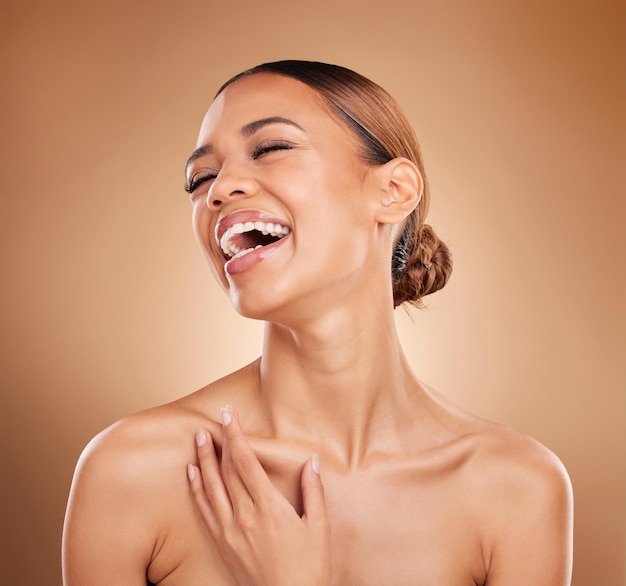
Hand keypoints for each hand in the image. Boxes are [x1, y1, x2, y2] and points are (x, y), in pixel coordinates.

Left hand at [187, 406, 330, 585]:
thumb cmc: (309, 568)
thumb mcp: (320, 527)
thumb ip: (314, 491)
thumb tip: (311, 461)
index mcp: (269, 508)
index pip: (246, 462)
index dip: (236, 435)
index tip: (229, 415)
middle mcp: (245, 516)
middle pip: (227, 470)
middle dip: (221, 441)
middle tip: (216, 419)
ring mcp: (230, 531)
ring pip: (211, 487)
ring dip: (203, 459)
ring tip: (199, 438)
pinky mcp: (222, 544)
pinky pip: (205, 511)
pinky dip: (196, 489)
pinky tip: (192, 474)